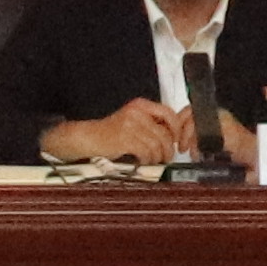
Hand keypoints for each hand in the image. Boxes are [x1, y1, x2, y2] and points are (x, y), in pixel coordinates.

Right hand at [46, 100, 186, 165]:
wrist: (89, 137)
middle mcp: (136, 112)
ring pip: (156, 144)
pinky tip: (142, 160)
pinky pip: (146, 151)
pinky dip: (147, 159)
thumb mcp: (132, 120)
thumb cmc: (111, 132)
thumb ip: (150, 123)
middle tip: (167, 156)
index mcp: (140, 105)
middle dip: (168, 149)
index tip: (176, 140)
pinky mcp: (125, 139)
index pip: (168, 113)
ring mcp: (130, 125)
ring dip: (157, 156)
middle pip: (164, 133)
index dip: (176, 129)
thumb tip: (172, 134)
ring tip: (153, 160)